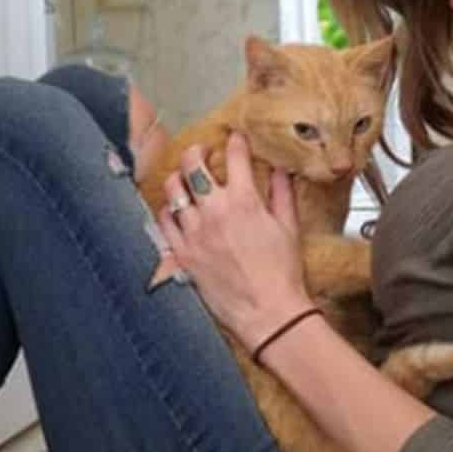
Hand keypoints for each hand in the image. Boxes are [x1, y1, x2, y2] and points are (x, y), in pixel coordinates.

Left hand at [157, 132, 313, 349]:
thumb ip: (282, 194)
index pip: (235, 156)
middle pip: (193, 164)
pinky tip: (175, 210)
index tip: (236, 139)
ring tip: (184, 179)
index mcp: (244, 201)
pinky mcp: (182, 253)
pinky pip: (164, 221)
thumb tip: (281, 170)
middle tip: (201, 152)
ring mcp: (195, 232)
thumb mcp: (288, 228)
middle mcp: (215, 211)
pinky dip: (168, 210)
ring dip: (178, 178)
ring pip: (173, 189)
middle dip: (196, 151)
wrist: (267, 312)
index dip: (236, 142)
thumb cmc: (282, 274)